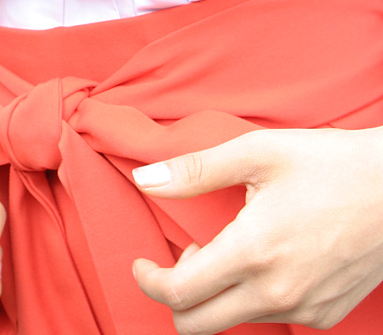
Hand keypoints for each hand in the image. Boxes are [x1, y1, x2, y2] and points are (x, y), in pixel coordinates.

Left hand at [132, 127, 382, 332]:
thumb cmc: (328, 162)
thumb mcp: (257, 152)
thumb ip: (195, 171)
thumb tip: (144, 178)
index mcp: (254, 252)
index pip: (180, 293)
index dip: (149, 280)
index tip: (141, 263)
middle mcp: (278, 293)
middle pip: (198, 325)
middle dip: (176, 296)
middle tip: (183, 255)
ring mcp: (304, 309)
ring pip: (234, 322)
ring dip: (215, 293)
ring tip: (229, 246)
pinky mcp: (324, 315)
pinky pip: (271, 319)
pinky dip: (251, 297)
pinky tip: (262, 258)